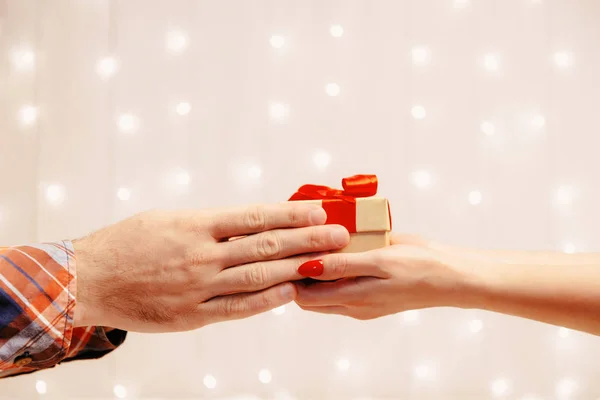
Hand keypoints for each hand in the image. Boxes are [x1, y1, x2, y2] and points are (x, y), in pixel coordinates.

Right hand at [73, 203, 349, 331]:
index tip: (319, 210)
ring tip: (326, 261)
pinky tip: (291, 293)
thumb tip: (251, 224)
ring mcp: (198, 286)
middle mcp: (201, 254)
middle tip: (339, 234)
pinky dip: (266, 301)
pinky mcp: (192, 314)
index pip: (255, 217)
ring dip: (296, 268)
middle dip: (307, 239)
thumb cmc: (128, 242)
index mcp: (195, 224)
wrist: (88, 277)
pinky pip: (237, 308)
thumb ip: (210, 224)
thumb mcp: (168, 220)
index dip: (291, 214)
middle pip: (265, 246)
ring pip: (257, 276)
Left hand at [294, 234, 480, 319]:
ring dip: (317, 271)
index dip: (291, 275)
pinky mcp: (372, 295)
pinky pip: (342, 285)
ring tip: (315, 242)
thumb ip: (343, 265)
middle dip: (299, 274)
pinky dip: (334, 270)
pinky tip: (338, 248)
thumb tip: (307, 266)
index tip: (289, 248)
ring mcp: (362, 304)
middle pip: (310, 297)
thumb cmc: (419, 266)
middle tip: (299, 242)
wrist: (452, 277)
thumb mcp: (380, 260)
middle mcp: (353, 307)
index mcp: (353, 300)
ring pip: (325, 292)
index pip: (303, 296)